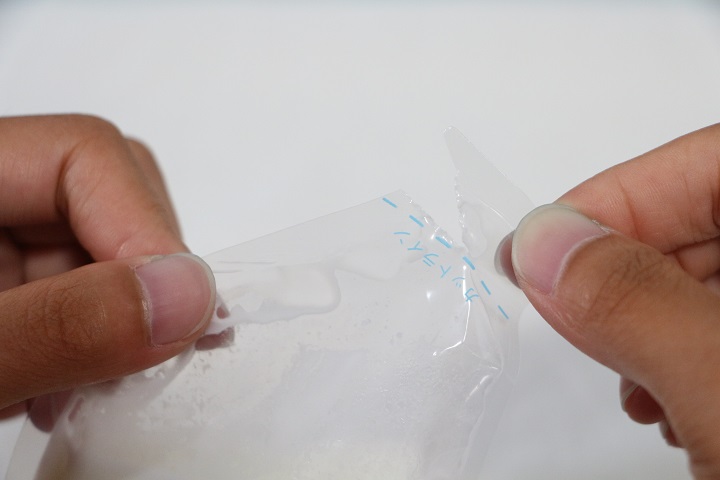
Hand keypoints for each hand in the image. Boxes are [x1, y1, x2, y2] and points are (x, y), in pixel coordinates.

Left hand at [0, 115, 214, 419]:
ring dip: (122, 322)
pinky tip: (65, 384)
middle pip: (110, 196)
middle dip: (142, 281)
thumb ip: (63, 325)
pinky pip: (87, 287)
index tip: (180, 315)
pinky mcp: (12, 281)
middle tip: (143, 354)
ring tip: (79, 389)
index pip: (83, 154)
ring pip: (109, 249)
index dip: (147, 228)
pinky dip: (99, 340)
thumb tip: (187, 296)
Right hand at [508, 124, 719, 478]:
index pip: (717, 161)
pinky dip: (683, 352)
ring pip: (714, 272)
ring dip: (651, 318)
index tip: (537, 250)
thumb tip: (539, 241)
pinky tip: (672, 404)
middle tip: (572, 324)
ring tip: (635, 387)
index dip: (615, 196)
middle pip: (712, 214)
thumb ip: (635, 307)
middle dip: (628, 269)